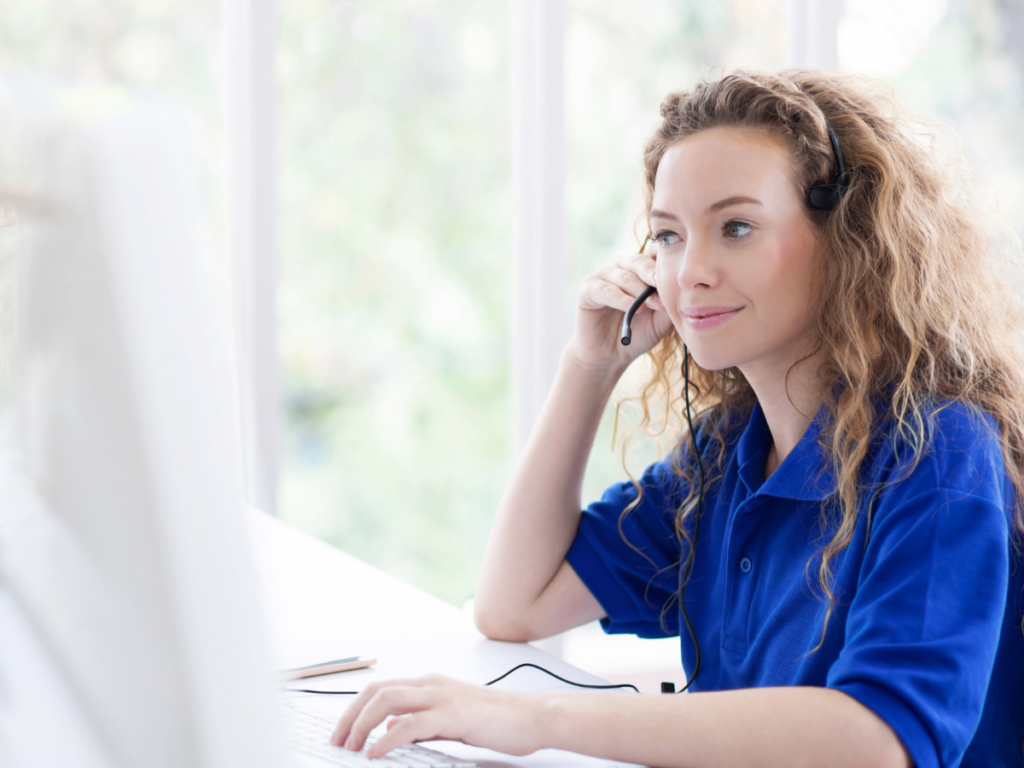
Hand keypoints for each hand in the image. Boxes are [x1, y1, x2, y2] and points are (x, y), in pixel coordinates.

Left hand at [330, 674, 544, 758]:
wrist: (533, 716)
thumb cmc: (498, 720)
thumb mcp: (452, 721)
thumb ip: (423, 723)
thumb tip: (392, 732)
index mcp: (430, 684)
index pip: (382, 689)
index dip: (355, 709)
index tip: (341, 732)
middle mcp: (431, 684)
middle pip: (377, 690)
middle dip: (350, 715)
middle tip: (337, 741)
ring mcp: (441, 697)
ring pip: (387, 700)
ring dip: (361, 724)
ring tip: (350, 747)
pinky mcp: (452, 714)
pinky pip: (409, 723)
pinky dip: (386, 738)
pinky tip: (376, 752)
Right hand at [567, 246, 672, 370]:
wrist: (611, 355)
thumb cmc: (638, 333)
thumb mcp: (661, 318)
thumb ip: (670, 301)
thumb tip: (688, 289)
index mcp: (639, 269)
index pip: (652, 254)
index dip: (664, 259)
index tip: (679, 271)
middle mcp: (620, 267)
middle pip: (638, 261)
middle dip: (653, 274)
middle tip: (665, 285)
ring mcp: (602, 276)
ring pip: (623, 275)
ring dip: (639, 290)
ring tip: (652, 305)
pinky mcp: (587, 289)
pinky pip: (604, 289)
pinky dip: (619, 298)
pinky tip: (630, 308)